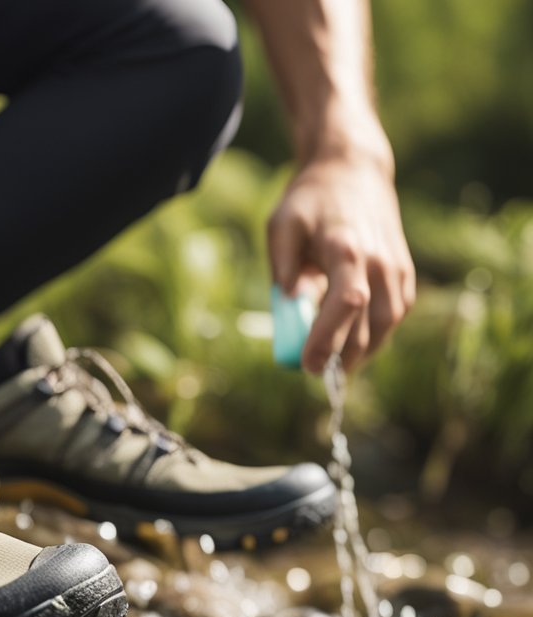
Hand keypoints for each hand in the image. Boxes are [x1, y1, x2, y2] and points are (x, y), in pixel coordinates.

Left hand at [267, 147, 415, 372]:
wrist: (353, 171)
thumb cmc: (310, 202)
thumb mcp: (282, 225)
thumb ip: (283, 266)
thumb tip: (289, 306)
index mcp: (346, 248)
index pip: (347, 303)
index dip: (329, 339)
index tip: (307, 366)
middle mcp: (380, 260)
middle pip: (370, 323)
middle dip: (342, 357)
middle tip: (315, 373)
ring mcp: (398, 267)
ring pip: (387, 325)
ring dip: (362, 352)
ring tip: (333, 364)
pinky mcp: (405, 272)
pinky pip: (396, 314)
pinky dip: (377, 334)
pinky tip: (354, 342)